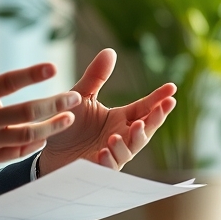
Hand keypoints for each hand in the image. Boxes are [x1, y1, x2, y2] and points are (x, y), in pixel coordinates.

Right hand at [0, 24, 80, 183]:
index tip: (54, 67)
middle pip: (27, 111)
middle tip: (75, 97)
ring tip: (69, 118)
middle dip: (54, 104)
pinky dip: (34, 144)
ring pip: (26, 134)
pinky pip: (16, 152)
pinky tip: (47, 136)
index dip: (32, 74)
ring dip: (51, 126)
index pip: (8, 81)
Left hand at [36, 49, 176, 174]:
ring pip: (130, 149)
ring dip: (129, 142)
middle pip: (146, 128)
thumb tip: (110, 51)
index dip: (159, 99)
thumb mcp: (81, 96)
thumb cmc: (68, 122)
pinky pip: (109, 167)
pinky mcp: (98, 168)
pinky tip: (104, 153)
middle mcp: (121, 135)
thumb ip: (95, 77)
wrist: (47, 147)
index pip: (145, 107)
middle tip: (164, 107)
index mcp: (120, 118)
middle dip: (156, 119)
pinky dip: (109, 160)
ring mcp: (112, 153)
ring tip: (117, 135)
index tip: (172, 88)